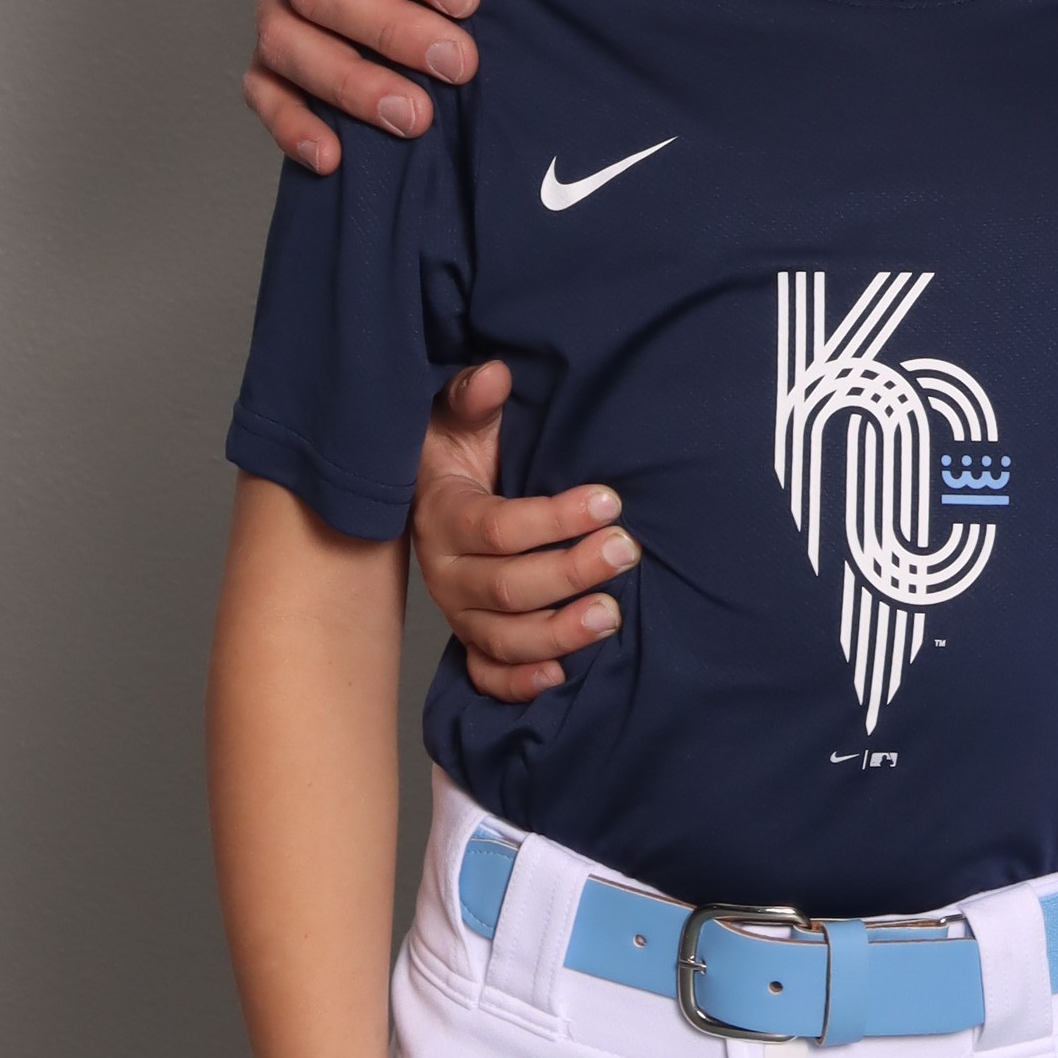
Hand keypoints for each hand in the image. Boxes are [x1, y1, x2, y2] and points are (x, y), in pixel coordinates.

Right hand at [416, 362, 637, 701]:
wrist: (432, 490)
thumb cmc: (458, 449)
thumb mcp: (461, 415)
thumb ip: (474, 396)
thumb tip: (497, 375)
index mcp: (442, 514)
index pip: (498, 528)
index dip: (555, 518)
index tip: (610, 501)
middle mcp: (445, 571)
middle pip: (506, 586)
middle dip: (570, 571)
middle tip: (626, 551)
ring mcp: (457, 611)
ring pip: (502, 637)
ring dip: (557, 632)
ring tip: (610, 616)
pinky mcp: (471, 637)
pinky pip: (486, 673)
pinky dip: (519, 683)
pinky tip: (560, 675)